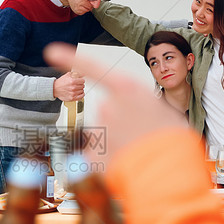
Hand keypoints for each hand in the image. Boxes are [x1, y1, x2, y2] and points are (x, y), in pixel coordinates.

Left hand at [44, 43, 188, 166]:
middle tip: (141, 135)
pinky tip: (127, 164)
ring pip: (103, 134)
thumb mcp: (163, 113)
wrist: (170, 171)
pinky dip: (109, 161)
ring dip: (117, 142)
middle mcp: (107, 105)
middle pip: (106, 111)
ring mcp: (99, 129)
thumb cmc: (173, 140)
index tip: (51, 52)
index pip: (92, 68)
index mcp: (127, 89)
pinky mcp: (92, 153)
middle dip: (120, 123)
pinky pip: (98, 154)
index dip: (70, 59)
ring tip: (138, 151)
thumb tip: (132, 120)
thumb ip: (141, 109)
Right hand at [53, 71, 84, 101]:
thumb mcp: (68, 75)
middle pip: (82, 86)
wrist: (55, 89)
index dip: (81, 81)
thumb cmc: (61, 82)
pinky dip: (81, 95)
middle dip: (80, 85)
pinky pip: (81, 97)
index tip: (80, 81)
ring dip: (80, 90)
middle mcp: (73, 87)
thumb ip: (75, 73)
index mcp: (73, 81)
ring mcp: (73, 93)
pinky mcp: (72, 98)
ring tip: (77, 89)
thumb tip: (82, 74)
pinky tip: (79, 93)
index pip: (83, 81)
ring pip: (82, 91)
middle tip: (77, 85)